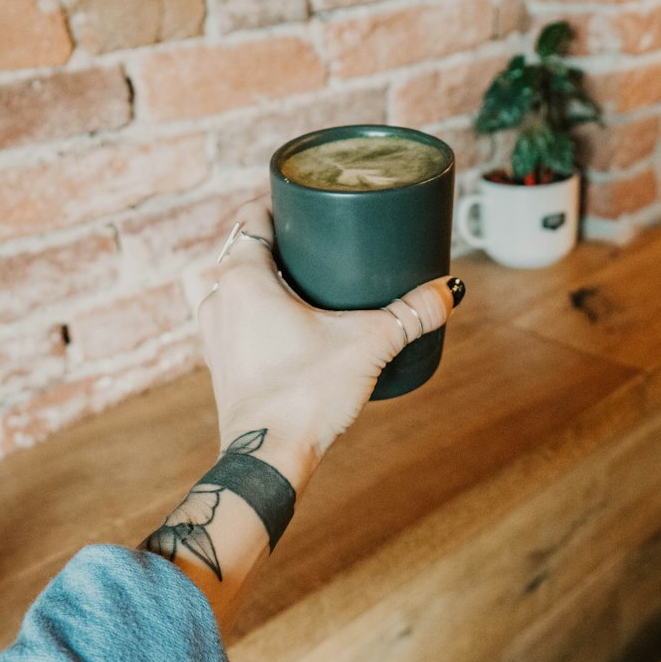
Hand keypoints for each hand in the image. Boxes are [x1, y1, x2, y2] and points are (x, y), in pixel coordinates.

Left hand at [195, 201, 463, 486]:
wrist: (268, 457)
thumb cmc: (305, 393)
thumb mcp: (368, 344)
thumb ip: (410, 314)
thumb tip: (448, 291)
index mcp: (243, 278)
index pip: (253, 219)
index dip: (278, 205)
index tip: (305, 204)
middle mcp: (218, 300)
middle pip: (233, 250)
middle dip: (266, 243)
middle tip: (307, 244)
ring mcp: (212, 336)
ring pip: (215, 287)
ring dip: (242, 279)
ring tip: (286, 283)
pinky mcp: (218, 367)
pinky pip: (222, 323)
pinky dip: (241, 315)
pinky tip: (276, 327)